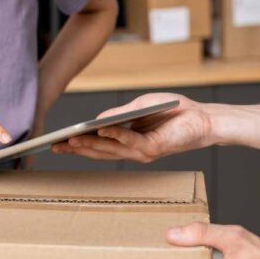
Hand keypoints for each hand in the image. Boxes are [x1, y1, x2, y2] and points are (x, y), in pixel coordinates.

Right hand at [52, 93, 211, 162]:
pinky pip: (131, 141)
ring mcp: (143, 151)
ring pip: (111, 150)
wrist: (203, 117)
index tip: (57, 142)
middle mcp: (133, 151)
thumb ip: (118, 114)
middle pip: (100, 152)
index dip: (77, 145)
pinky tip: (102, 130)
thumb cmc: (172, 110)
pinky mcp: (154, 147)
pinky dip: (116, 135)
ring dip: (91, 145)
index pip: (98, 146)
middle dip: (77, 149)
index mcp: (128, 142)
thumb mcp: (139, 106)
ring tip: (72, 139)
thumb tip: (96, 120)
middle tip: (56, 145)